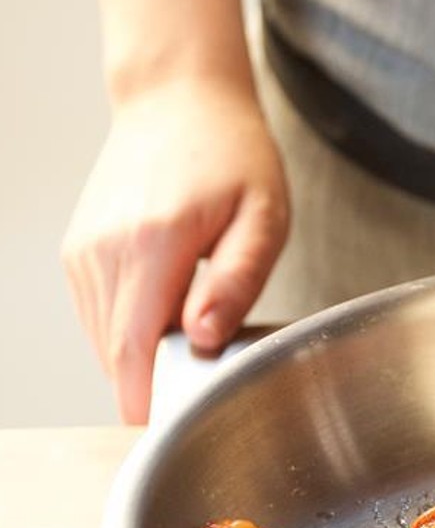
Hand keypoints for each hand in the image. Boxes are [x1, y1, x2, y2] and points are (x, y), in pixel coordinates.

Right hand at [61, 77, 288, 423]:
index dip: (152, 401)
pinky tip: (168, 320)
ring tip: (192, 346)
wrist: (178, 102)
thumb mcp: (264, 217)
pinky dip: (129, 334)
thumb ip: (238, 281)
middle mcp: (104, 249)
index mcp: (153, 242)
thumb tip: (204, 338)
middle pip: (115, 355)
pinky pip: (98, 318)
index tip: (183, 426)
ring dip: (142, 361)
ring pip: (103, 342)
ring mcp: (83, 250)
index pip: (134, 349)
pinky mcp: (77, 253)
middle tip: (204, 395)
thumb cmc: (233, 157)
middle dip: (155, 388)